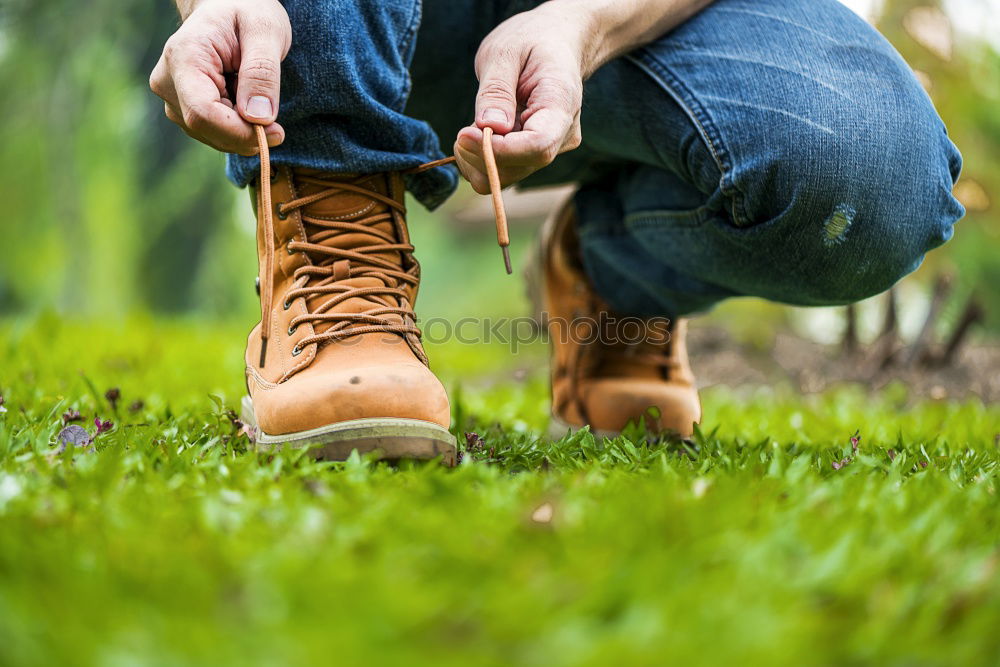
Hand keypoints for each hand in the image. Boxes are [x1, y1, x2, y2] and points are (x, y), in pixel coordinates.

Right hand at [150, 0, 290, 155]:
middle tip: (277, 128)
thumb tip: (259, 117)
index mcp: (184, 57)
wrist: (229, 5)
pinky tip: (245, 103)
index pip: (203, 113)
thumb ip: (262, 73)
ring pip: (210, 135)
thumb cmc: (248, 11)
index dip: (240, 133)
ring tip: (256, 99)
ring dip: (242, 132)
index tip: (276, 134)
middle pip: (206, 128)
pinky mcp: (182, 107)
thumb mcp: (265, 32)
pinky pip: (211, 132)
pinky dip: (236, 129)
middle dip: (246, 135)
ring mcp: (172, 96)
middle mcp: (168, 80)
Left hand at [453, 3, 591, 193]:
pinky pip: (505, 171)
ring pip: (509, 176)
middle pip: (521, 166)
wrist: (555, 42)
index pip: (537, 145)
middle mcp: (561, 134)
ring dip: (478, 160)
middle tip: (461, 131)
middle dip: (481, 155)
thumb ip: (496, 90)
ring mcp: (550, 147)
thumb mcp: (506, 51)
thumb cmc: (532, 39)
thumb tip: (490, 127)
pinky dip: (481, 161)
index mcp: (561, 103)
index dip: (499, 150)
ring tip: (469, 129)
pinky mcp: (533, 154)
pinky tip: (476, 136)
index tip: (464, 134)